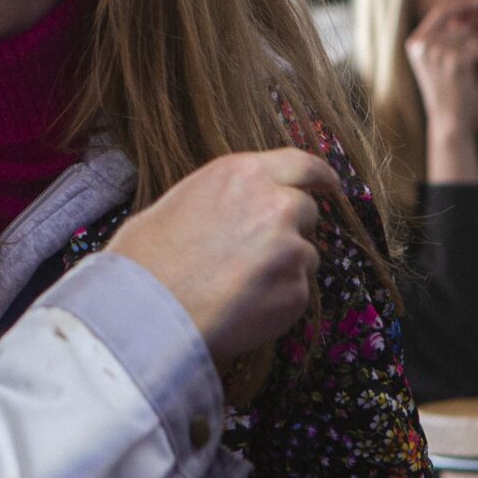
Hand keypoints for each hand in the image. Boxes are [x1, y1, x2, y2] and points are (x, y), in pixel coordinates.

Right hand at [107, 148, 334, 360]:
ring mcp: (291, 250)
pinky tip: (240, 308)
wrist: (146, 313)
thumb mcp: (178, 202)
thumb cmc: (146, 259)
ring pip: (304, 256)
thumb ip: (222, 199)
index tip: (331, 185)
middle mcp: (276, 204)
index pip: (302, 164)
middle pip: (306, 211)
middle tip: (259, 252)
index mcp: (244, 174)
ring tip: (236, 286)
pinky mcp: (295, 292)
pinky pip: (295, 294)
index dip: (321, 176)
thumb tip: (233, 211)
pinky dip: (275, 302)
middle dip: (290, 228)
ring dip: (281, 268)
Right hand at [404, 3, 477, 138]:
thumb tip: (463, 6)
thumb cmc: (448, 89)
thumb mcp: (438, 59)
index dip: (464, 5)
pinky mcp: (454, 63)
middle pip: (458, 24)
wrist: (449, 121)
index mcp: (414, 42)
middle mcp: (421, 46)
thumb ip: (445, 34)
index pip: (442, 12)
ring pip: (470, 35)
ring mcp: (436, 54)